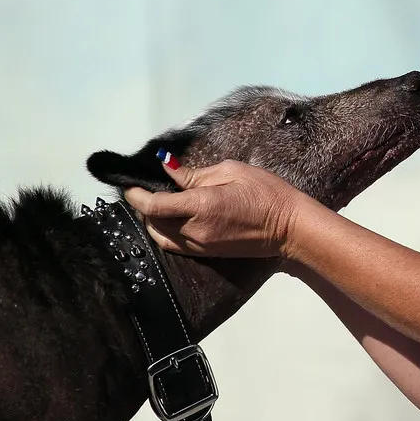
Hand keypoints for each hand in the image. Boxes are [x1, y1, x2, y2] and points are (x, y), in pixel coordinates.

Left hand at [124, 159, 300, 258]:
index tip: (130, 186)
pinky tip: (172, 220)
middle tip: (145, 191)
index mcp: (201, 206)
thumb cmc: (266, 192)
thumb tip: (168, 167)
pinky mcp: (208, 253)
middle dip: (144, 207)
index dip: (137, 196)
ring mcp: (201, 245)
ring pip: (162, 238)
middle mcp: (196, 230)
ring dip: (153, 222)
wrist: (288, 226)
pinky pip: (176, 246)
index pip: (154, 205)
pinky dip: (166, 233)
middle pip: (153, 223)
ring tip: (158, 205)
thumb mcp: (231, 171)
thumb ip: (195, 173)